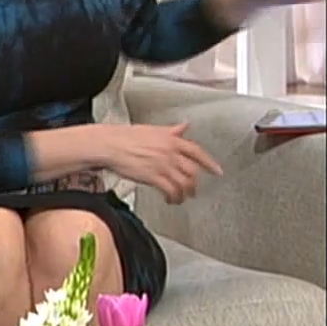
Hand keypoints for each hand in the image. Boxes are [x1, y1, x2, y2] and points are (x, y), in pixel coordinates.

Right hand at [98, 122, 223, 205]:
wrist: (109, 145)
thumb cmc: (126, 137)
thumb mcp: (152, 130)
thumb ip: (172, 130)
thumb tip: (184, 126)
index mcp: (171, 140)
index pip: (197, 152)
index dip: (209, 163)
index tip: (217, 171)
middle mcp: (170, 153)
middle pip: (192, 171)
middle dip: (194, 183)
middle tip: (193, 190)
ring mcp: (163, 165)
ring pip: (184, 183)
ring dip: (184, 193)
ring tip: (180, 198)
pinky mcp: (154, 177)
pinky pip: (171, 191)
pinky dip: (173, 197)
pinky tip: (170, 199)